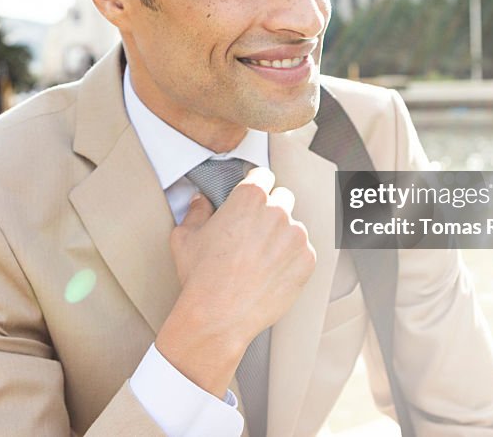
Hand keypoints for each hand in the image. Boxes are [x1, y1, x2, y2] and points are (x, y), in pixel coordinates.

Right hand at [156, 167, 316, 396]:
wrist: (218, 316)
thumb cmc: (200, 276)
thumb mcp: (185, 237)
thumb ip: (196, 211)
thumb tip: (201, 202)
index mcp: (250, 197)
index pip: (263, 176)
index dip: (256, 187)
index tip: (253, 201)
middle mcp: (278, 211)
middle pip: (283, 198)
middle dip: (272, 210)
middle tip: (256, 233)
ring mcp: (296, 236)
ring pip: (294, 228)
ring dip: (283, 238)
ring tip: (262, 261)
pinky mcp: (307, 261)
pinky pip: (303, 253)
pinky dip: (292, 261)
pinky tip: (272, 275)